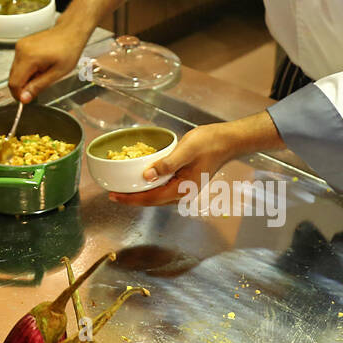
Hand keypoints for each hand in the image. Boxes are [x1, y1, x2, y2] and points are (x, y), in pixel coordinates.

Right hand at [8, 22, 90, 103]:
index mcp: (29, 57)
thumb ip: (38, 86)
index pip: (14, 83)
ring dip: (26, 77)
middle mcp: (21, 50)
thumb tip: (24, 98)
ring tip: (42, 72)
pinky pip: (18, 63)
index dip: (19, 95)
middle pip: (13, 77)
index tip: (27, 99)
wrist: (70, 31)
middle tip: (40, 84)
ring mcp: (20, 46)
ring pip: (15, 71)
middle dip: (24, 86)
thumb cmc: (69, 49)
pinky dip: (26, 69)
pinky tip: (40, 65)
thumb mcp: (57, 73)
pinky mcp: (21, 44)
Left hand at [108, 112, 281, 206]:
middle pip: (152, 201)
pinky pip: (164, 189)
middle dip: (132, 198)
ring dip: (141, 194)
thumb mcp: (185, 150)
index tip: (114, 196)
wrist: (228, 141)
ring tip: (124, 189)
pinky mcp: (186, 182)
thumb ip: (166, 164)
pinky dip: (151, 187)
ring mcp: (185, 189)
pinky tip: (143, 181)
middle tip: (113, 193)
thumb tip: (146, 177)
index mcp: (182, 189)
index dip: (130, 198)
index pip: (150, 199)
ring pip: (158, 196)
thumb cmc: (210, 143)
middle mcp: (183, 193)